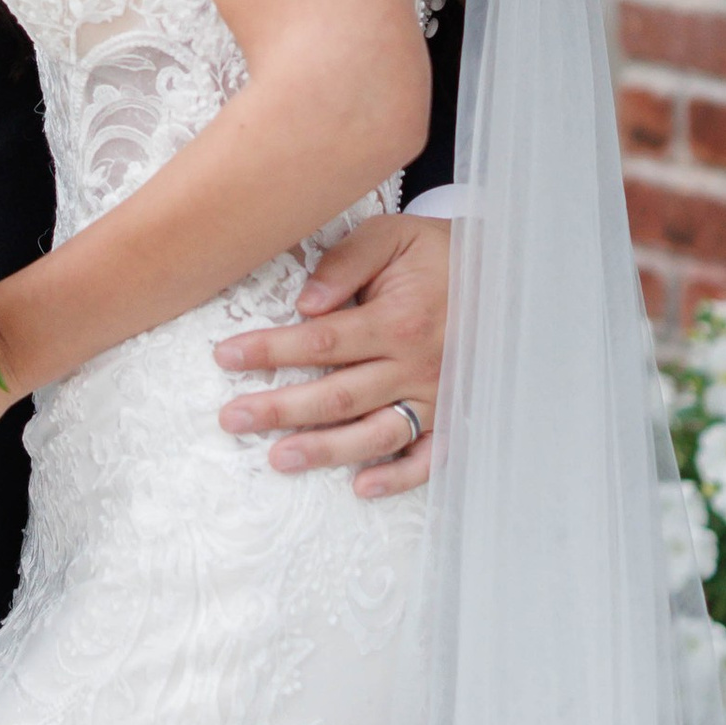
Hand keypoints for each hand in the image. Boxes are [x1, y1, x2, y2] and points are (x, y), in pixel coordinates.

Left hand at [212, 210, 447, 498]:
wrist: (500, 273)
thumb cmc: (434, 254)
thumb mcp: (390, 237)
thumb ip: (346, 263)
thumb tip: (306, 304)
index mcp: (396, 320)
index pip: (322, 341)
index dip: (271, 350)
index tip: (226, 356)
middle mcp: (416, 365)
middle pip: (339, 395)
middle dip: (281, 408)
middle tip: (232, 419)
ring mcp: (436, 395)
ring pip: (377, 433)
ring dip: (327, 449)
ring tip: (278, 459)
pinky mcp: (452, 414)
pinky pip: (430, 456)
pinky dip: (399, 476)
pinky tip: (361, 487)